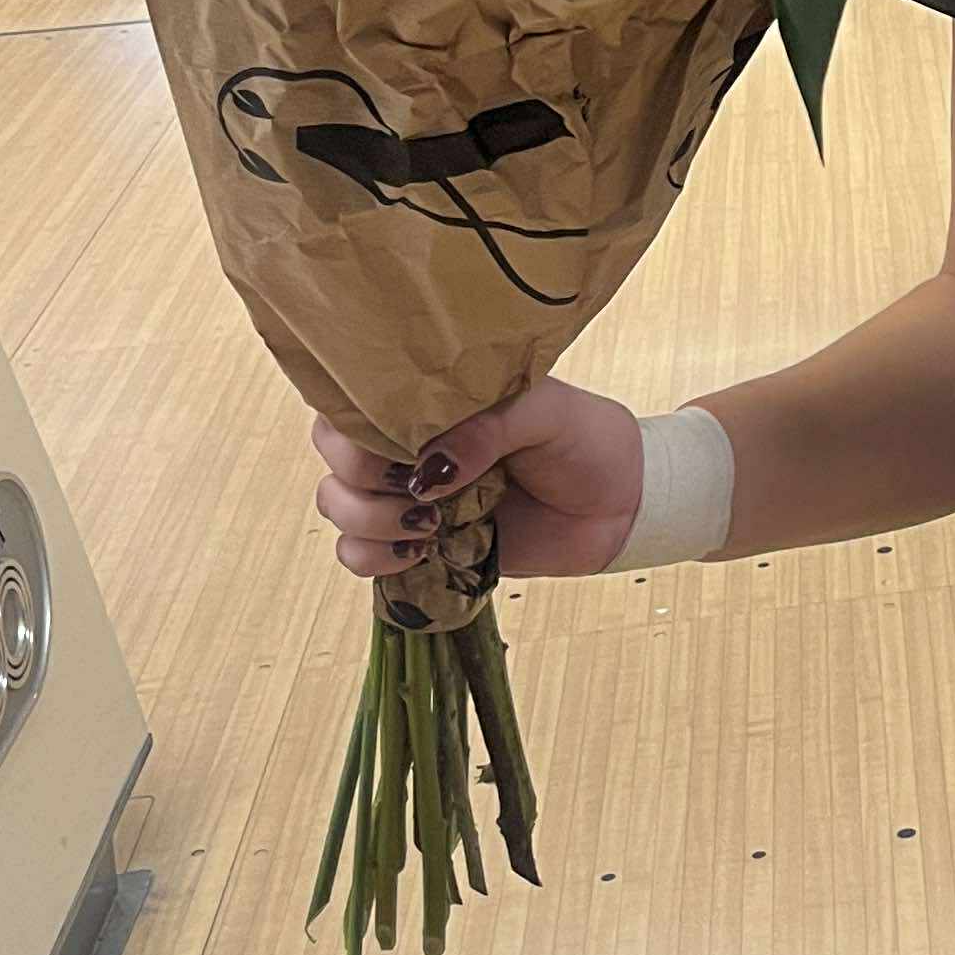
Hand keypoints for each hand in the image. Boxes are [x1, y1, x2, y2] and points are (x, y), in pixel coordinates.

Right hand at [310, 374, 646, 584]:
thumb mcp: (545, 412)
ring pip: (337, 506)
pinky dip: (375, 559)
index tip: (402, 446)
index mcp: (433, 397)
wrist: (621, 504)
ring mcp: (412, 495)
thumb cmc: (585, 440)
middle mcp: (411, 443)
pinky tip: (422, 550)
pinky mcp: (421, 544)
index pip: (354, 395)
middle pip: (334, 454)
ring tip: (429, 525)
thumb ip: (486, 427)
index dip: (356, 423)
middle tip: (419, 488)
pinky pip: (360, 556)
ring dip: (368, 520)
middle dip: (361, 476)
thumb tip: (428, 470)